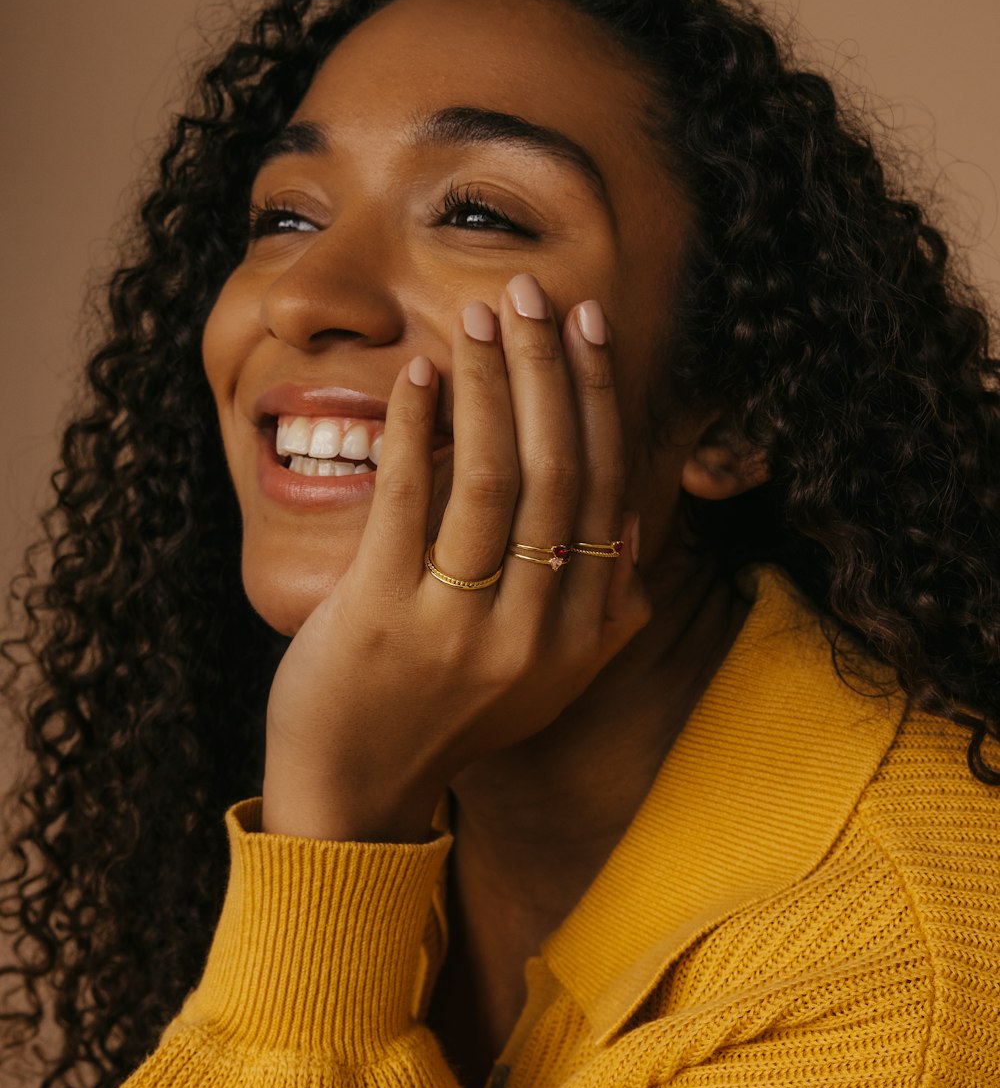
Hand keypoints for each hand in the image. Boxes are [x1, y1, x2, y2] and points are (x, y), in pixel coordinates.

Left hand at [262, 274, 649, 841]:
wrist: (356, 795)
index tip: (589, 328)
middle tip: (532, 293)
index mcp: (583, 638)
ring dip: (492, 382)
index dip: (601, 399)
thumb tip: (630, 530)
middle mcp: (536, 633)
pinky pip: (410, 501)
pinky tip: (424, 374)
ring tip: (484, 317)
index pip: (606, 491)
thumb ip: (602, 617)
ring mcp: (460, 628)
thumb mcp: (546, 681)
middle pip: (560, 471)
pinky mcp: (383, 618)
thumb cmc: (445, 720)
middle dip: (550, 367)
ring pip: (496, 477)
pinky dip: (421, 427)